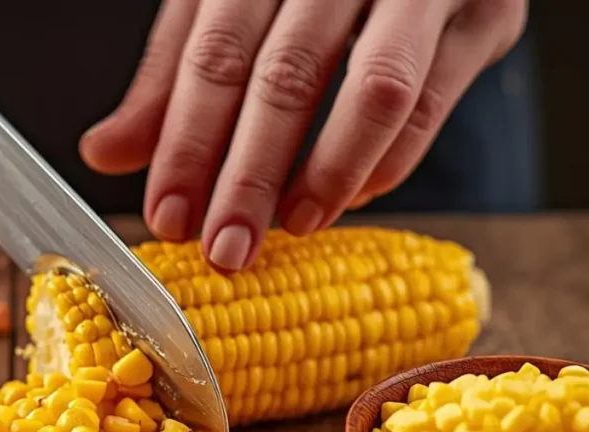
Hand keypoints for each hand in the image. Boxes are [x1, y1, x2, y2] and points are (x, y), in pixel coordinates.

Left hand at [80, 0, 525, 269]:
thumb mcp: (227, 5)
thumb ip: (174, 76)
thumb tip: (105, 153)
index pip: (213, 53)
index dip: (187, 143)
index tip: (167, 216)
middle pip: (286, 75)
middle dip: (248, 176)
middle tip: (225, 250)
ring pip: (374, 88)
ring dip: (328, 173)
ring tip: (293, 228)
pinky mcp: (483, 15)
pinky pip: (433, 101)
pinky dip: (388, 161)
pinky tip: (352, 199)